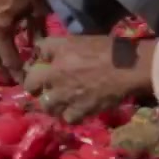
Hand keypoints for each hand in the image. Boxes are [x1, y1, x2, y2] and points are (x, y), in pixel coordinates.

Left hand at [24, 36, 155, 122]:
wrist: (127, 68)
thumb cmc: (106, 49)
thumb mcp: (76, 40)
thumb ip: (54, 47)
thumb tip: (40, 52)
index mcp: (55, 58)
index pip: (31, 64)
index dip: (32, 72)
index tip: (37, 75)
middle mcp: (56, 78)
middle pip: (33, 88)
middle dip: (38, 88)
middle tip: (47, 89)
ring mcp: (67, 97)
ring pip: (48, 106)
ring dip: (52, 104)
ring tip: (61, 102)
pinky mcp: (80, 111)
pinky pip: (67, 118)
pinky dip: (70, 115)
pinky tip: (76, 110)